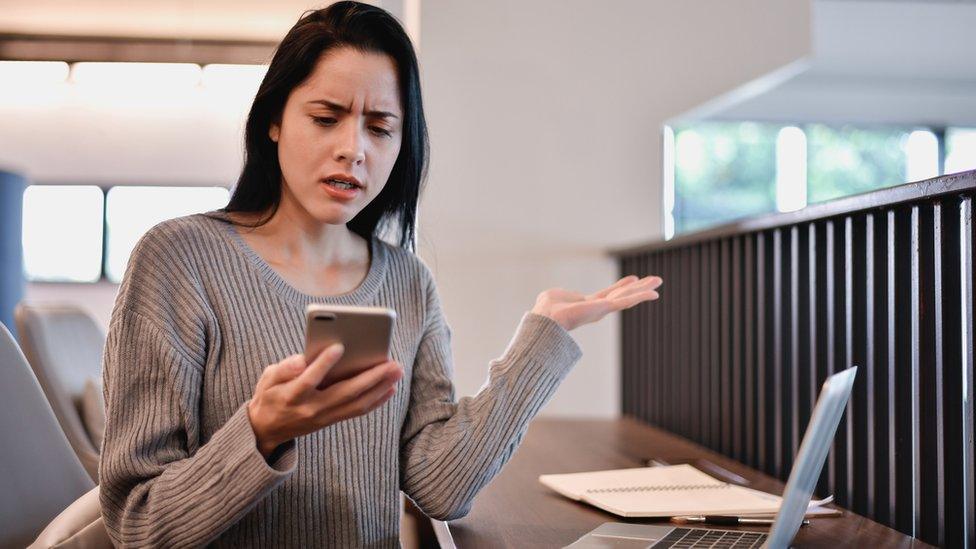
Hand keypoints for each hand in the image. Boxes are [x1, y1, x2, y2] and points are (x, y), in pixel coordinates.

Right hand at [247, 343, 403, 458]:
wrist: (267, 429)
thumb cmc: (269, 396)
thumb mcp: (266, 380)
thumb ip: (284, 369)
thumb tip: (302, 360)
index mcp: (292, 396)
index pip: (309, 379)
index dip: (323, 363)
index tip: (339, 346)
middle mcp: (311, 409)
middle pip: (345, 393)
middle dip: (371, 377)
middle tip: (391, 362)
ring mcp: (324, 417)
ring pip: (357, 403)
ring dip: (380, 388)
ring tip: (396, 372)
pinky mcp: (332, 420)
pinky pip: (358, 411)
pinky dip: (376, 400)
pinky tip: (390, 388)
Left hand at [530, 275, 662, 330]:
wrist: (547, 320)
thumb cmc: (546, 310)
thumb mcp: (555, 295)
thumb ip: (564, 294)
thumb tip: (564, 295)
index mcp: (588, 304)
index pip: (609, 294)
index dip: (621, 286)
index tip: (633, 279)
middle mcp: (599, 308)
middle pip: (623, 295)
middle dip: (639, 288)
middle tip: (655, 280)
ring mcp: (604, 309)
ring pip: (628, 297)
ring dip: (644, 290)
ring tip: (659, 281)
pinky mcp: (606, 308)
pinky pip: (627, 301)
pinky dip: (641, 296)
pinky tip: (654, 293)